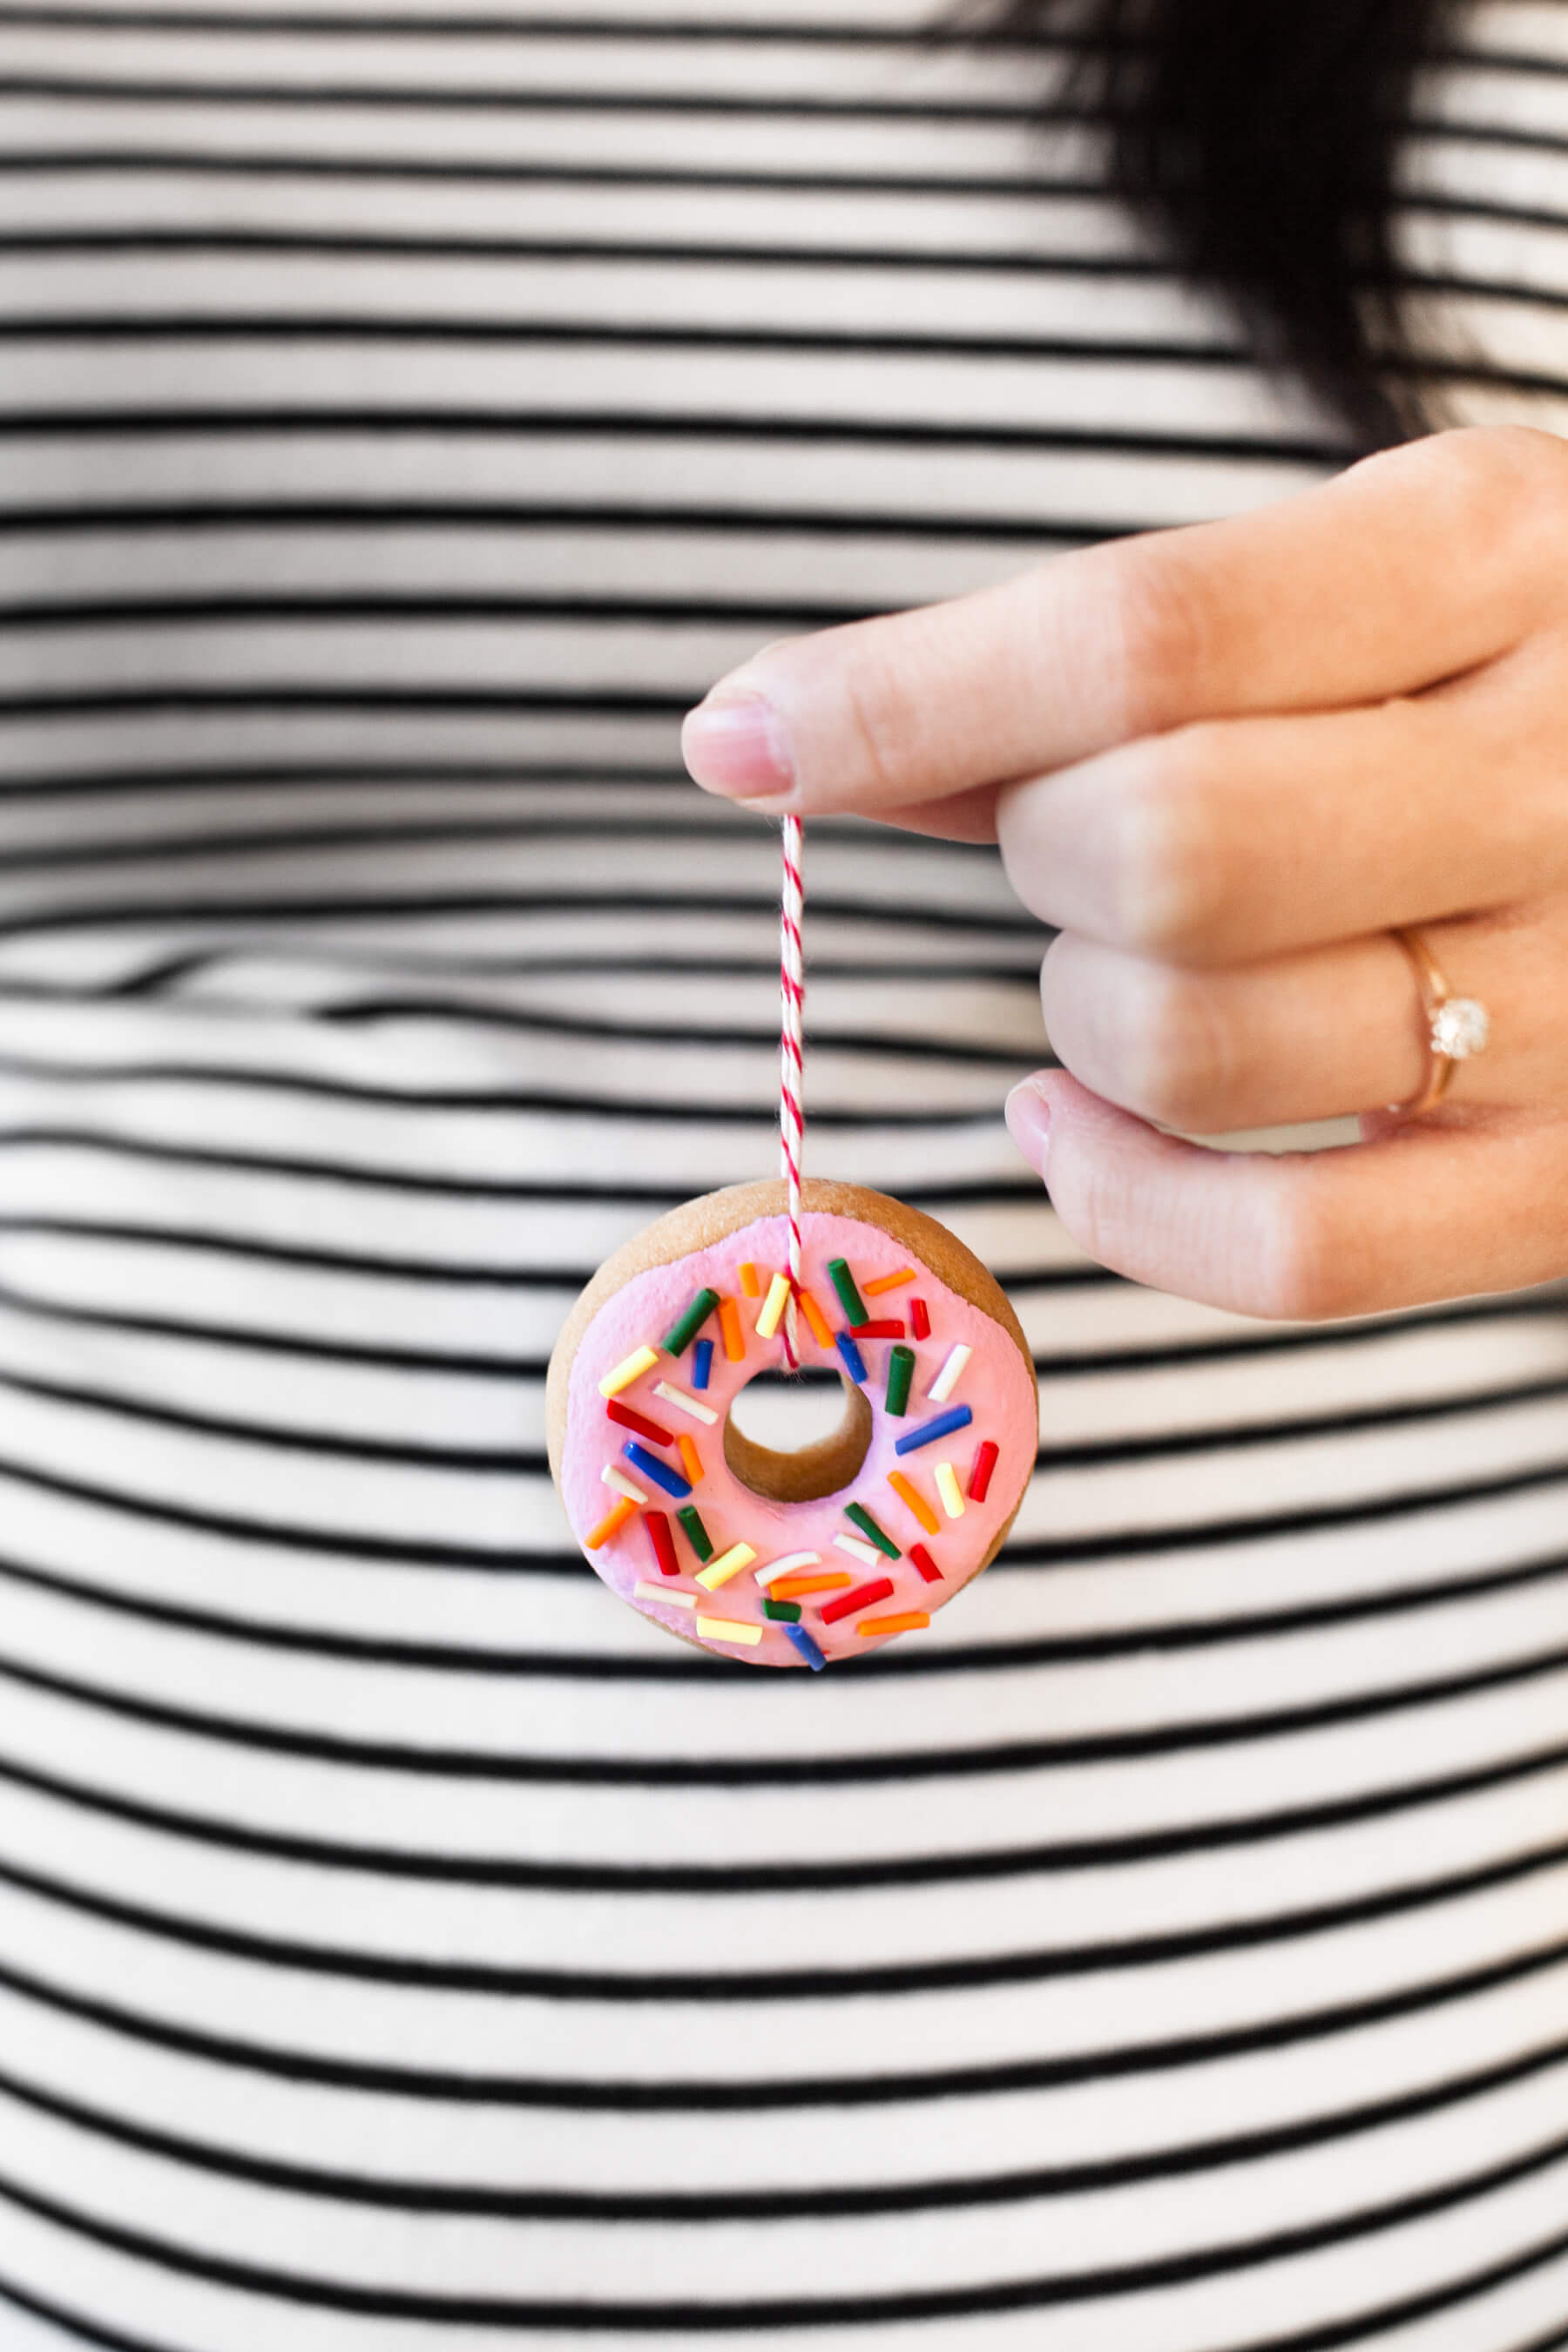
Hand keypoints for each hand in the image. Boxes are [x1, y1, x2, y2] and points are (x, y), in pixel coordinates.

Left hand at [680, 426, 1567, 1320]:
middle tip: (1070, 834)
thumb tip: (786, 736)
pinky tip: (1074, 1127)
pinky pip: (1290, 1252)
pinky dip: (1123, 1202)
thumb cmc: (1510, 672)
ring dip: (1079, 1012)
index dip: (900, 700)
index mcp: (1506, 555)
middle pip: (1160, 850)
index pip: (1146, 637)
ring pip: (1198, 1045)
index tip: (744, 739)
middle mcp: (1566, 774)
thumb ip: (1107, 651)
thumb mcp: (1364, 573)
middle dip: (1039, 853)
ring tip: (1122, 960)